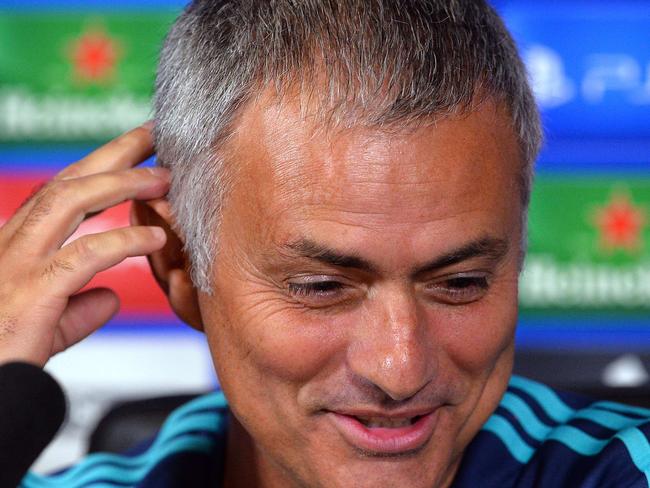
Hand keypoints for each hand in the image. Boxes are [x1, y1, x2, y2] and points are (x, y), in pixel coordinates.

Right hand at [0, 124, 169, 366]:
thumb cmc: (6, 354)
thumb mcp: (49, 323)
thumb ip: (80, 306)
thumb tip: (109, 298)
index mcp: (18, 242)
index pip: (62, 189)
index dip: (101, 165)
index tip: (138, 149)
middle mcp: (14, 241)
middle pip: (68, 180)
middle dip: (115, 153)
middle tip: (155, 134)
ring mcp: (19, 262)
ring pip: (70, 200)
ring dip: (122, 184)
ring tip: (164, 180)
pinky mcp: (32, 291)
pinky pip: (85, 253)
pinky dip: (124, 241)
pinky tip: (156, 238)